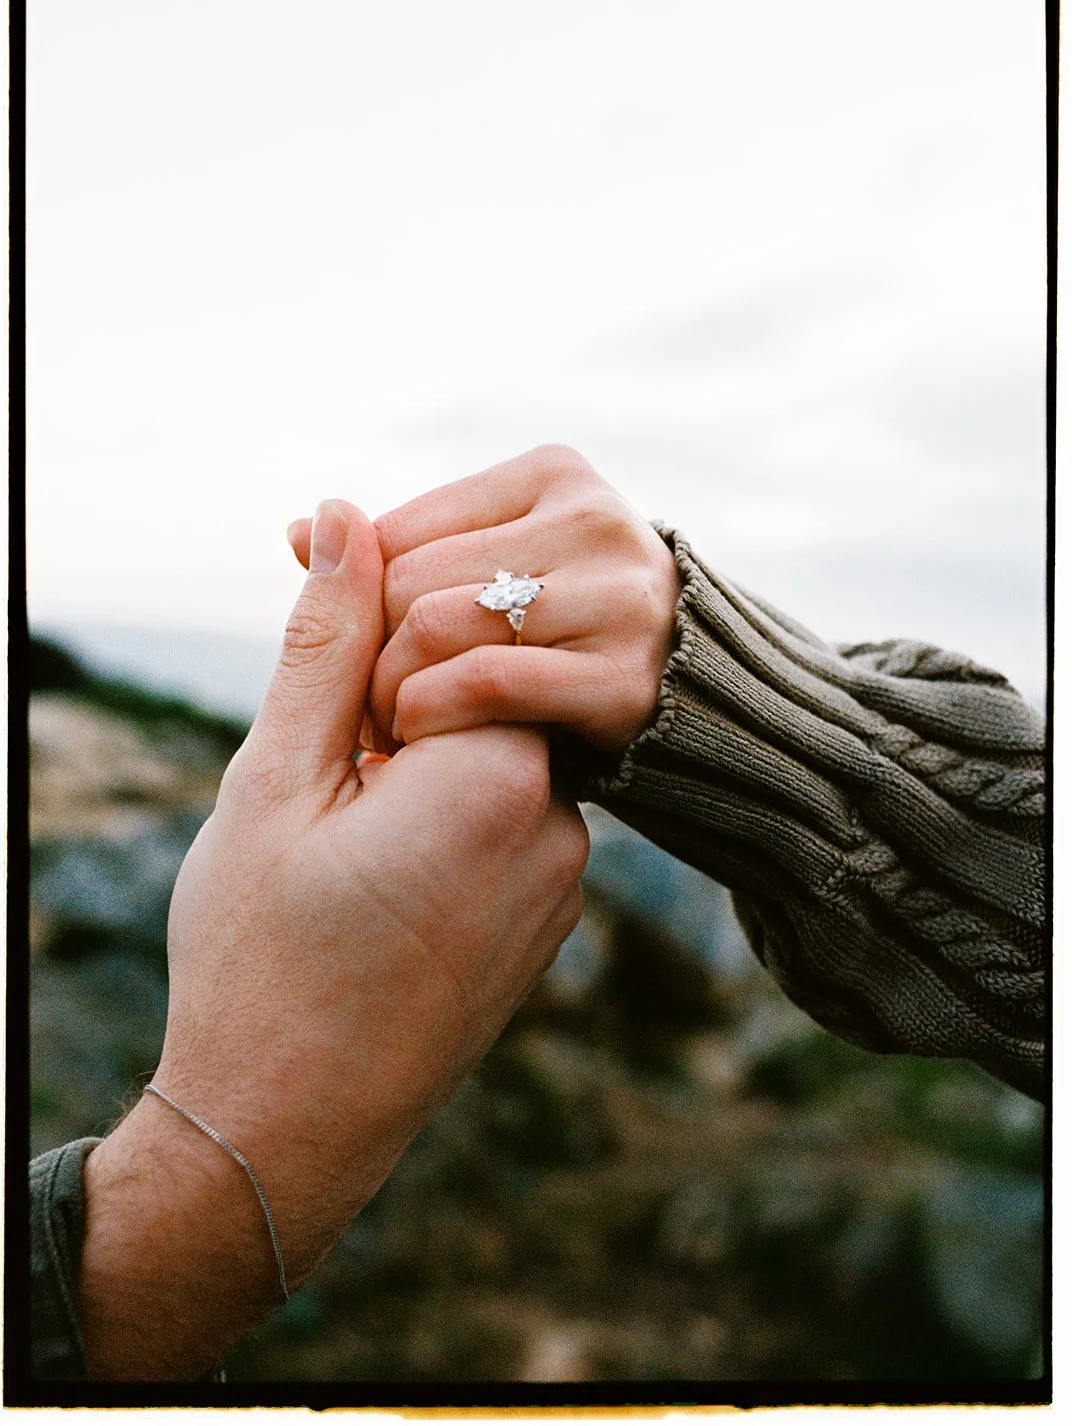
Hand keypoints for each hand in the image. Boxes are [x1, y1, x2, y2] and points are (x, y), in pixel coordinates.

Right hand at [78, 500, 587, 1379]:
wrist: (288, 1135)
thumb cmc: (263, 960)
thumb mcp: (274, 782)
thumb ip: (325, 643)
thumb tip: (344, 517)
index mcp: (496, 775)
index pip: (461, 628)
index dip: (370, 653)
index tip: (317, 726)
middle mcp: (558, 822)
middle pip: (483, 685)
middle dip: (393, 703)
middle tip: (316, 788)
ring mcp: (563, 878)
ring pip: (489, 753)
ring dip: (414, 763)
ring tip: (340, 843)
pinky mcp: (548, 919)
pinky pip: (502, 820)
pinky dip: (440, 816)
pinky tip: (375, 878)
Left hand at [288, 445, 680, 756]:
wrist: (693, 715)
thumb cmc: (562, 638)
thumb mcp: (485, 571)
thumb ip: (397, 553)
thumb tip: (303, 530)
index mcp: (554, 474)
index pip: (398, 530)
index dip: (361, 602)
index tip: (365, 656)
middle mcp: (595, 519)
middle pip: (411, 577)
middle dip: (373, 650)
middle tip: (366, 703)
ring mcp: (618, 596)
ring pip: (438, 625)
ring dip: (393, 691)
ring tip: (390, 725)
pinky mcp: (625, 677)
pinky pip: (484, 683)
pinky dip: (433, 716)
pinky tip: (426, 742)